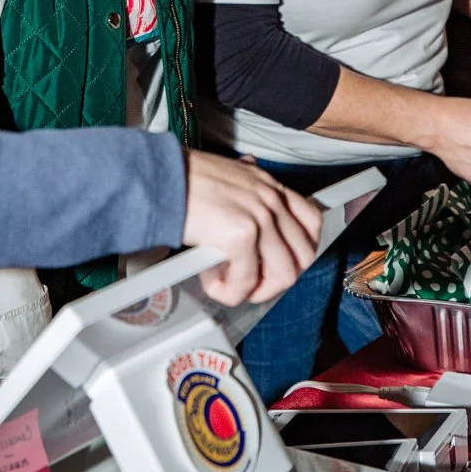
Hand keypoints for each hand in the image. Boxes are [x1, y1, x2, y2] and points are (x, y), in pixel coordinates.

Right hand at [179, 152, 322, 305]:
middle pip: (302, 255)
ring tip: (229, 284)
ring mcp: (259, 218)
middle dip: (278, 279)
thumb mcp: (227, 179)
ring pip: (282, 275)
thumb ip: (245, 195)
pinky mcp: (241, 237)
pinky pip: (246, 282)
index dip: (300, 251)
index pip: (310, 221)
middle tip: (251, 283)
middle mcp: (270, 199)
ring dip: (256, 289)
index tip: (282, 264)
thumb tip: (246, 219)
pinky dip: (228, 292)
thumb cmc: (182, 180)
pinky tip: (211, 280)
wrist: (160, 179)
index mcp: (268, 185)